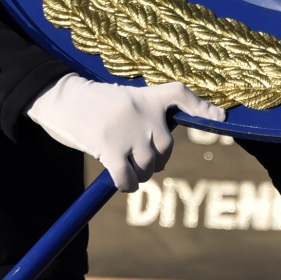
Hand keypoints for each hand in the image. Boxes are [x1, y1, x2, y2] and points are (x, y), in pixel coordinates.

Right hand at [27, 75, 224, 191]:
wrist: (60, 98)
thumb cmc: (88, 102)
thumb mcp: (121, 100)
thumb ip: (141, 117)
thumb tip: (154, 151)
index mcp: (146, 96)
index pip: (180, 94)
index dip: (202, 107)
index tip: (220, 118)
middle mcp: (143, 114)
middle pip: (165, 148)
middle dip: (155, 161)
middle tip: (140, 162)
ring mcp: (129, 132)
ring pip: (148, 166)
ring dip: (141, 175)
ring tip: (127, 170)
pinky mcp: (111, 150)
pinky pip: (128, 178)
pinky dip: (127, 185)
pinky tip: (122, 183)